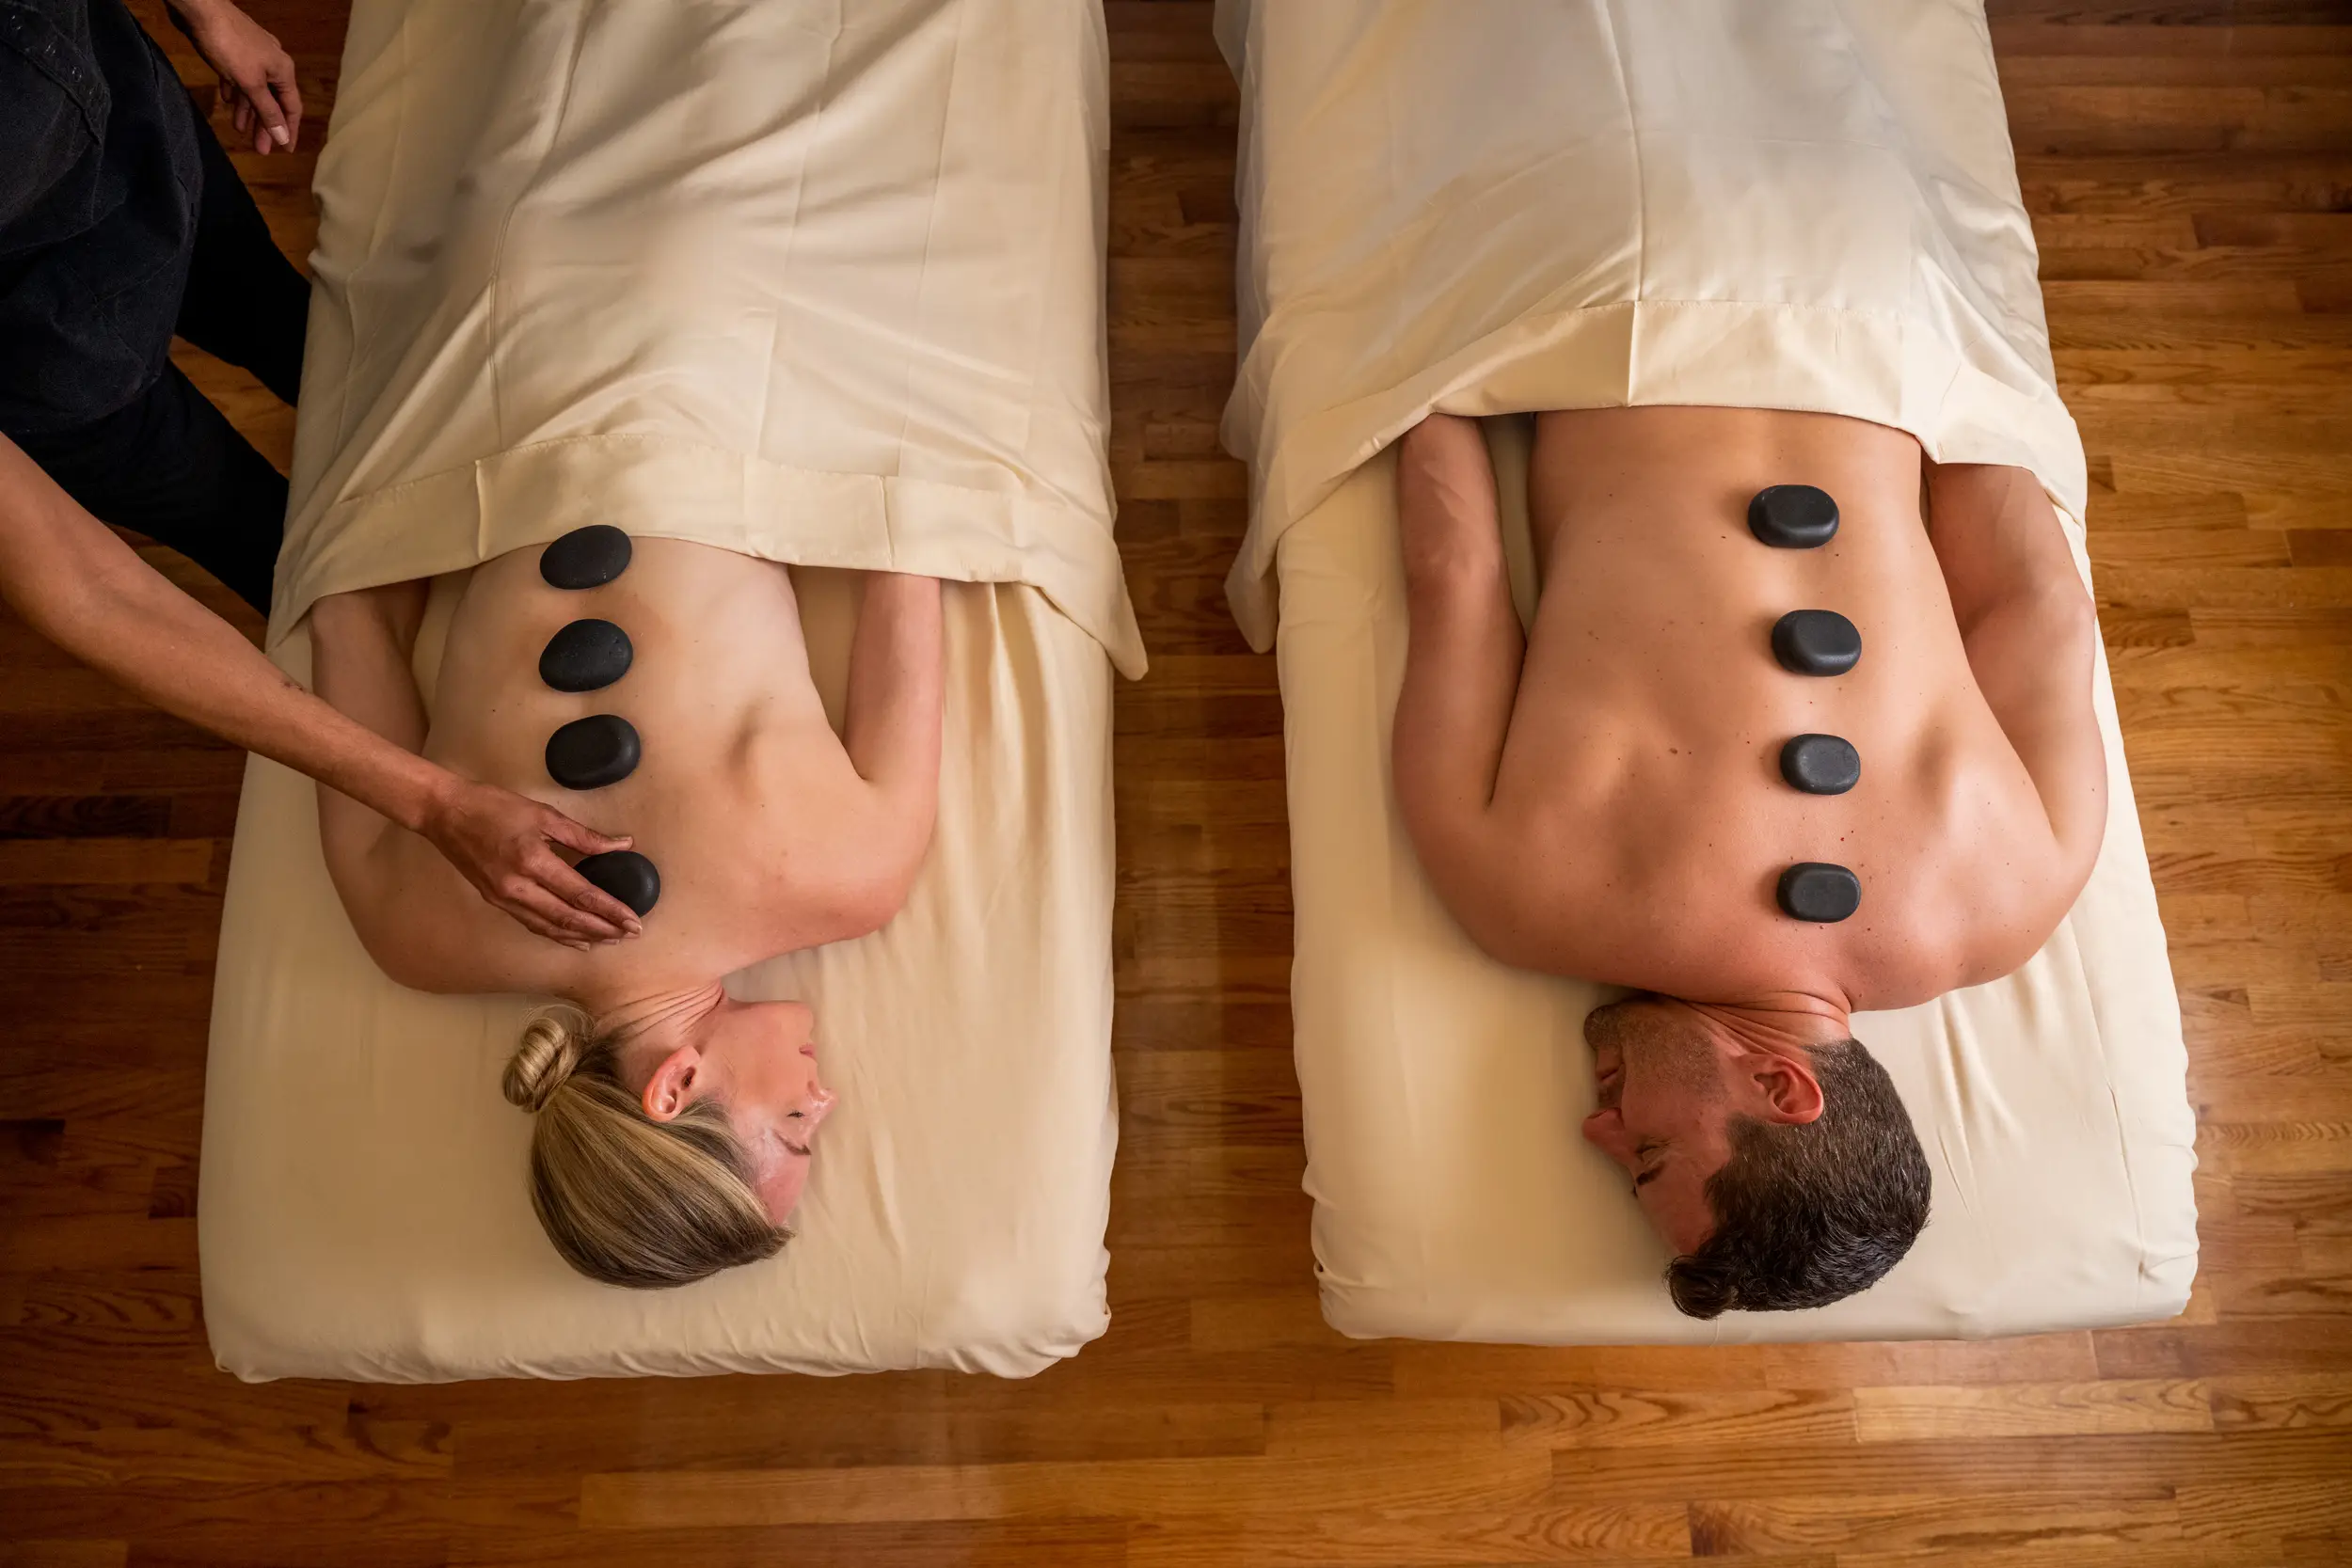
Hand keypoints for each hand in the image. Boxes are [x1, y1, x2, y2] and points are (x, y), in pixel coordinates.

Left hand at [167, 0, 302, 153]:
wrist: (201, 9)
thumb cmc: (228, 46)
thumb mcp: (250, 83)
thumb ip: (267, 111)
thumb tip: (284, 137)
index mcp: (283, 71)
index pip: (292, 108)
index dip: (289, 130)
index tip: (286, 151)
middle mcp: (273, 63)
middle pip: (273, 101)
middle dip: (265, 125)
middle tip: (259, 148)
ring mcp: (254, 55)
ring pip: (255, 90)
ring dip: (248, 110)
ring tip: (239, 129)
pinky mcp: (235, 49)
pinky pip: (240, 77)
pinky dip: (237, 91)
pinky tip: (229, 100)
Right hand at [419, 777, 644, 947]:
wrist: (446, 813)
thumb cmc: (494, 807)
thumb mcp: (544, 813)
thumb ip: (584, 836)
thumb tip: (621, 845)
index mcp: (533, 861)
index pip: (581, 894)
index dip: (610, 910)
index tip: (633, 921)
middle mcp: (518, 887)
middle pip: (568, 918)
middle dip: (603, 929)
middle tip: (630, 935)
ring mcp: (504, 898)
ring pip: (550, 927)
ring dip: (582, 935)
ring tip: (610, 940)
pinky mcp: (496, 901)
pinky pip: (532, 923)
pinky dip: (557, 933)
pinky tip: (575, 938)